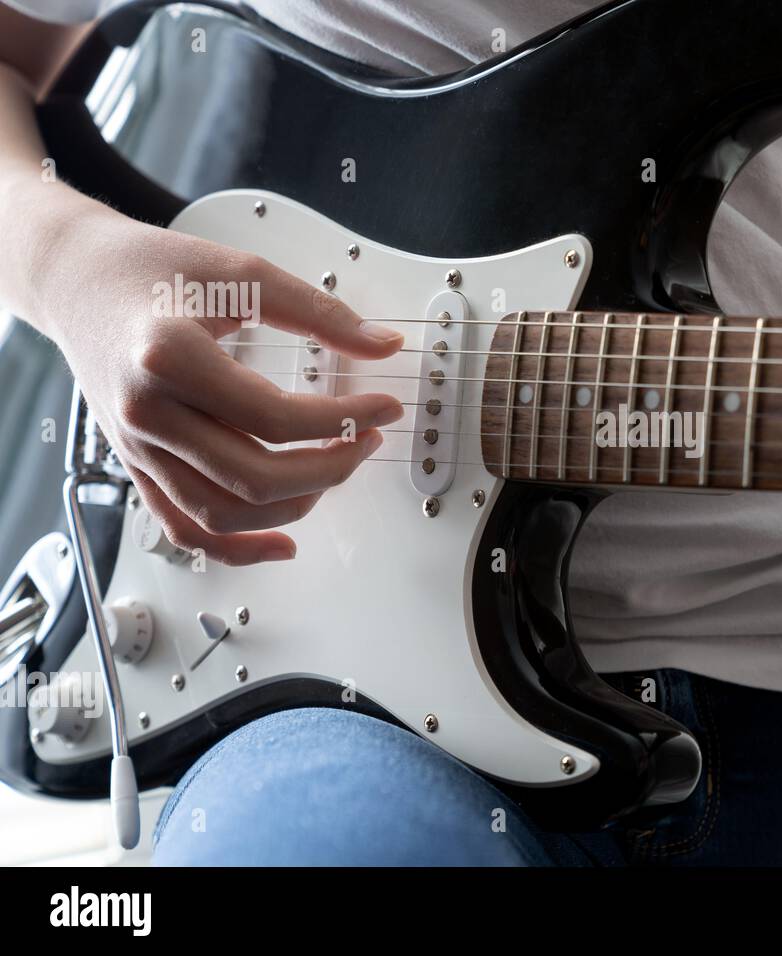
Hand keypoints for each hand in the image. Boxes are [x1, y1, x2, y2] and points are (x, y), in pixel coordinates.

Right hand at [39, 212, 404, 565]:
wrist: (77, 279)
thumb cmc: (150, 270)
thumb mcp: (241, 273)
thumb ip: (318, 312)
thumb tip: (383, 344)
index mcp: (170, 359)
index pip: (275, 418)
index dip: (344, 420)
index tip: (384, 408)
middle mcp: (148, 413)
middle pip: (252, 477)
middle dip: (329, 468)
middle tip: (367, 440)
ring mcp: (137, 447)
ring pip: (222, 514)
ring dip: (293, 506)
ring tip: (335, 470)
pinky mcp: (137, 465)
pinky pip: (184, 528)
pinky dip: (236, 546)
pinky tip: (282, 543)